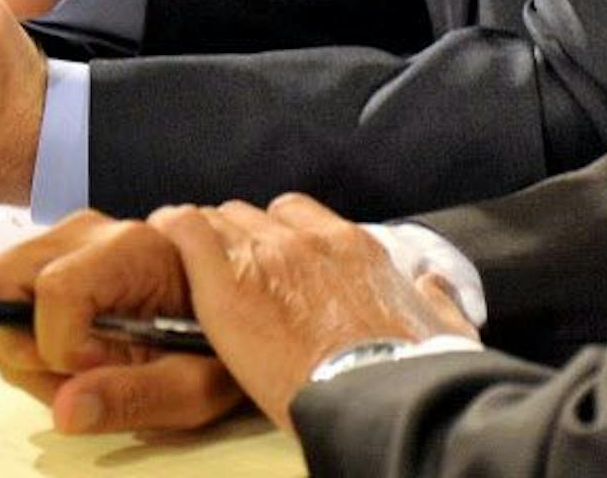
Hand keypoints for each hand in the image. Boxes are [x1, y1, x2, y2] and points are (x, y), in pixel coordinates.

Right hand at [0, 211, 244, 434]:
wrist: (238, 313)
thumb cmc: (220, 347)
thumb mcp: (194, 388)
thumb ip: (131, 398)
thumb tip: (65, 410)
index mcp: (130, 251)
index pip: (55, 290)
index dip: (64, 348)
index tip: (101, 368)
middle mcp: (89, 232)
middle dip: (20, 341)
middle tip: (72, 372)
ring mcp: (67, 238)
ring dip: (22, 340)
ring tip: (82, 363)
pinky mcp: (58, 253)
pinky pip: (10, 292)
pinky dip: (28, 330)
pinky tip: (78, 348)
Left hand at [153, 194, 478, 427]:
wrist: (380, 391)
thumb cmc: (410, 371)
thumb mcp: (441, 328)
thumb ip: (437, 300)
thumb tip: (436, 287)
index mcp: (354, 249)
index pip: (300, 215)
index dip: (280, 236)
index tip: (272, 260)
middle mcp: (308, 240)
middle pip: (255, 215)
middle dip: (241, 239)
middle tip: (229, 272)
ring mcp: (266, 254)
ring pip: (220, 219)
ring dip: (207, 241)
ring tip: (191, 264)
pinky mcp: (226, 277)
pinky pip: (186, 228)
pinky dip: (173, 231)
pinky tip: (165, 241)